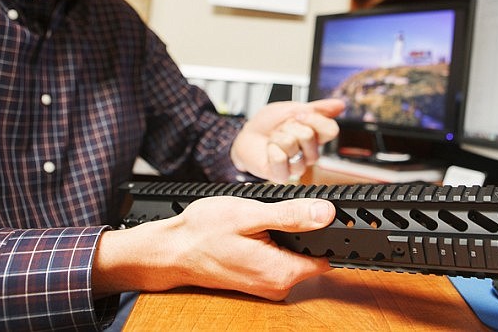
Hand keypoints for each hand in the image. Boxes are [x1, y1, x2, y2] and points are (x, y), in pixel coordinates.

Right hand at [94, 196, 335, 300]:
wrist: (170, 251)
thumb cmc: (202, 233)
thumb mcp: (250, 215)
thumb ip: (291, 216)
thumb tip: (326, 213)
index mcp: (281, 272)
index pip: (326, 257)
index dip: (328, 233)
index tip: (321, 214)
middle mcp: (277, 285)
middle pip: (311, 253)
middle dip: (301, 230)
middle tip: (274, 213)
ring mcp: (266, 285)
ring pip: (293, 254)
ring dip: (284, 235)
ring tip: (258, 221)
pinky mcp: (257, 279)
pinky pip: (278, 258)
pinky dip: (271, 242)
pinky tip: (252, 231)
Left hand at [230, 99, 344, 181]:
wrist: (247, 134)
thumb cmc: (269, 123)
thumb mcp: (293, 109)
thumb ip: (318, 108)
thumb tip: (340, 105)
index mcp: (317, 136)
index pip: (331, 130)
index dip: (313, 119)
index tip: (299, 114)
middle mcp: (310, 153)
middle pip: (309, 136)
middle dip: (290, 126)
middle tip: (283, 128)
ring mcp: (297, 166)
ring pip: (292, 145)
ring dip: (278, 137)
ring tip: (274, 139)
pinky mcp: (282, 176)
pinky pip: (280, 158)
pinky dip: (270, 149)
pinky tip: (270, 150)